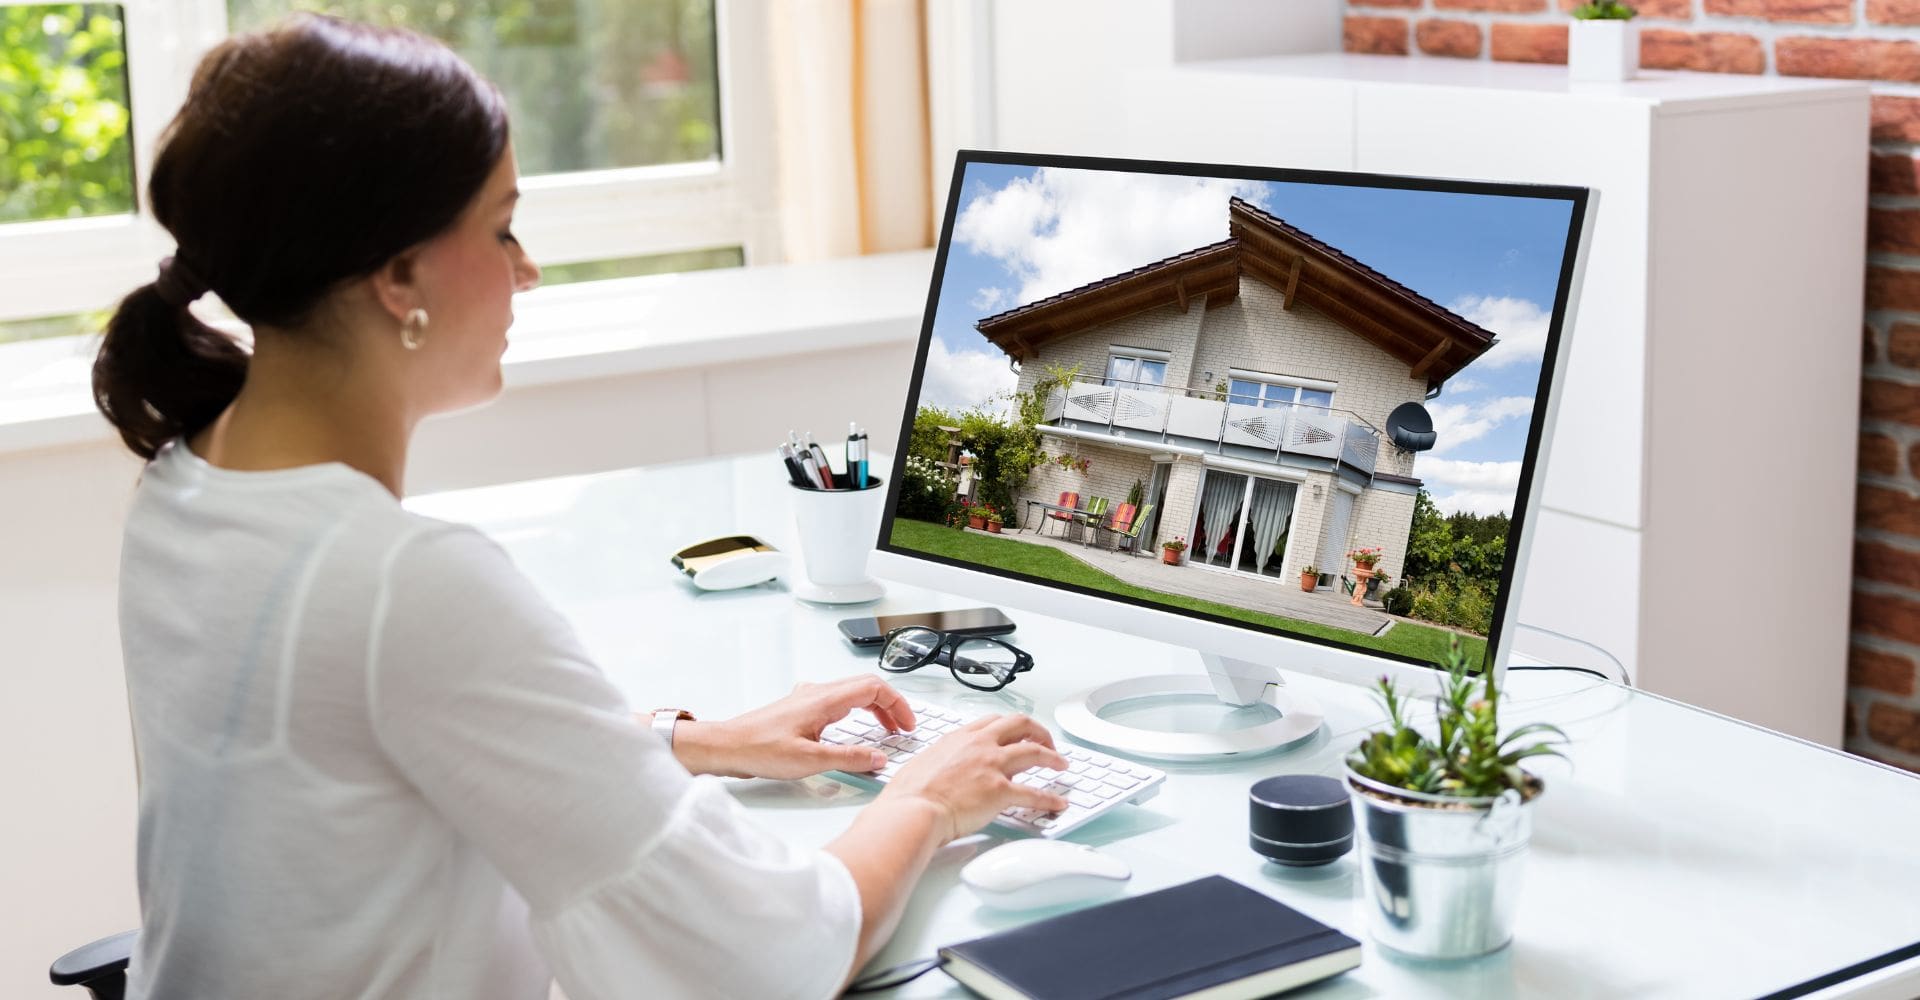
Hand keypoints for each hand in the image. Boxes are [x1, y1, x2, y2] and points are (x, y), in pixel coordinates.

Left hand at [673, 676, 916, 779]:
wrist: (727, 747)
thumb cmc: (759, 749)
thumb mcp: (810, 760)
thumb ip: (849, 759)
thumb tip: (878, 759)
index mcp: (824, 699)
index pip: (874, 688)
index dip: (898, 705)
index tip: (908, 725)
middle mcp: (817, 693)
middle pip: (867, 688)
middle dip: (890, 707)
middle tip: (902, 729)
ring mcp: (808, 699)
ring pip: (852, 694)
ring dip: (874, 710)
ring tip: (885, 731)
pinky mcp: (801, 709)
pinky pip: (838, 703)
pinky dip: (856, 713)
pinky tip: (853, 732)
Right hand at [878, 714, 1068, 843]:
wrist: (913, 810)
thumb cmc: (910, 794)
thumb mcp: (924, 763)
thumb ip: (942, 760)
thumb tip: (943, 769)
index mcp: (961, 737)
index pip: (994, 721)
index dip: (1012, 726)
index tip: (1018, 733)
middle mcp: (980, 745)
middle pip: (1021, 725)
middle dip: (1039, 732)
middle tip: (1047, 743)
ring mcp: (992, 766)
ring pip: (1035, 752)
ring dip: (1053, 758)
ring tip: (1062, 765)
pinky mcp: (1000, 791)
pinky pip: (1034, 793)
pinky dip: (1049, 799)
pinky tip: (1058, 803)